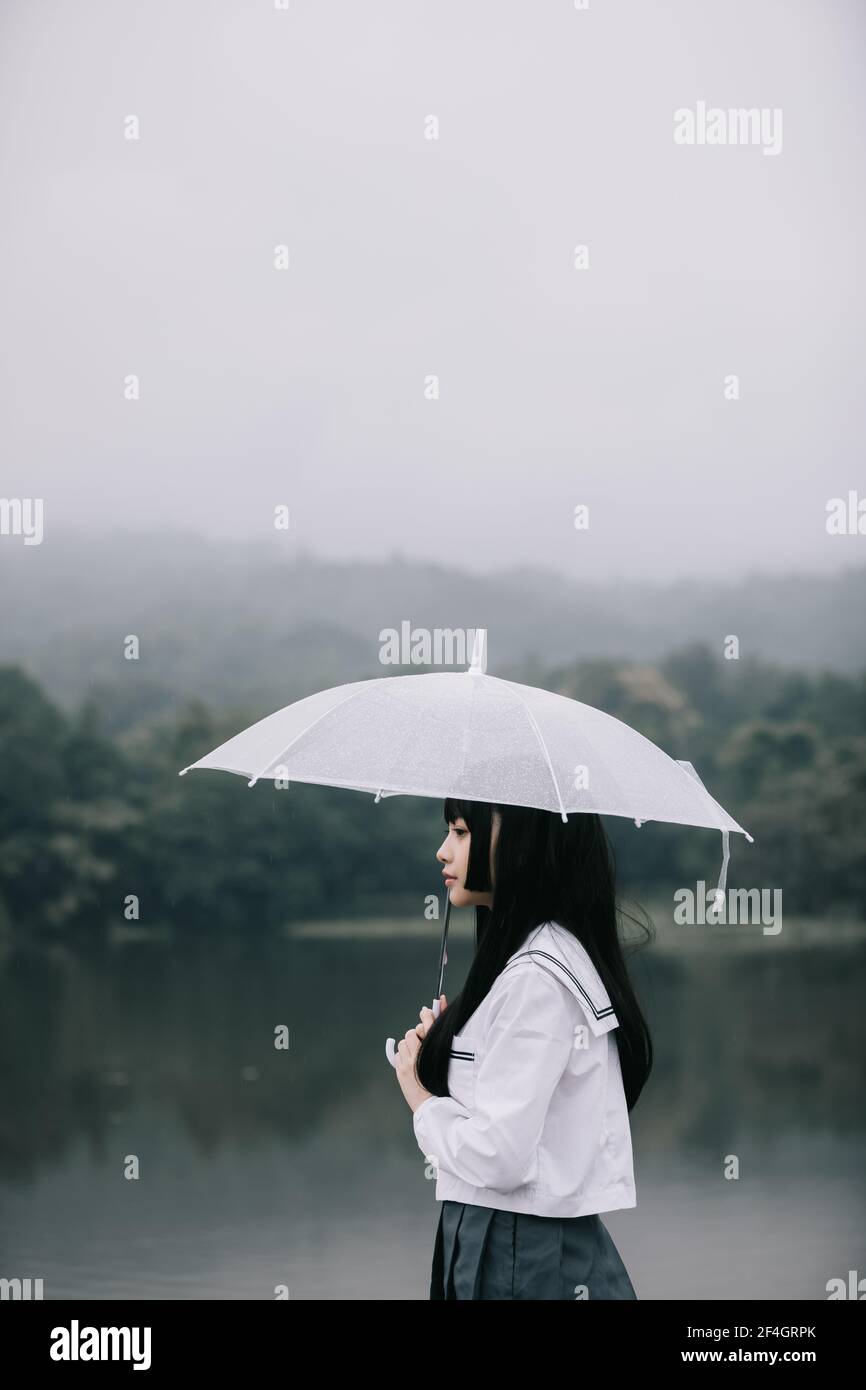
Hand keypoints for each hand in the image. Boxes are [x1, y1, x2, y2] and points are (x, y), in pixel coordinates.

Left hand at [395, 995, 446, 1112]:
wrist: (433, 1107)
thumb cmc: (443, 1084)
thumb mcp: (445, 1060)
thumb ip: (440, 1041)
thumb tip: (435, 1021)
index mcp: (433, 1053)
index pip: (428, 1026)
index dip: (430, 1015)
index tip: (430, 1008)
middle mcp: (419, 1057)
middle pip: (413, 1032)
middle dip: (417, 1033)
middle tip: (423, 1038)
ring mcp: (408, 1064)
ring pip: (404, 1041)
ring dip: (409, 1045)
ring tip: (417, 1055)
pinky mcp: (400, 1071)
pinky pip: (398, 1054)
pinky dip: (403, 1055)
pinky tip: (410, 1061)